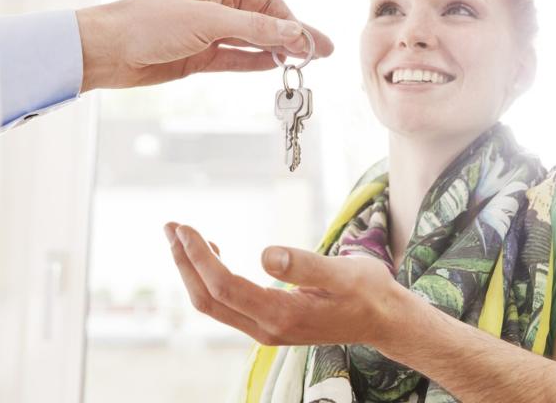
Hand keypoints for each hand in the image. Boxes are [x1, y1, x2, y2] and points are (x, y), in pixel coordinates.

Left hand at [75, 0, 333, 90]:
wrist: (107, 50)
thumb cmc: (149, 23)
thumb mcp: (209, 22)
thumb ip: (255, 29)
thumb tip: (295, 33)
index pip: (269, 2)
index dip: (293, 22)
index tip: (311, 42)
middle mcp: (217, 6)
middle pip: (266, 22)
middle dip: (294, 37)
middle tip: (324, 53)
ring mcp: (209, 32)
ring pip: (254, 42)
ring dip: (279, 51)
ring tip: (306, 64)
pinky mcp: (200, 56)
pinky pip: (237, 59)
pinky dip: (257, 63)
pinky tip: (277, 67)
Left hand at [164, 222, 407, 347]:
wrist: (383, 320)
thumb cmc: (368, 292)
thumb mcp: (343, 272)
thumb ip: (304, 264)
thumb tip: (265, 254)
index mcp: (282, 315)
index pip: (225, 287)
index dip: (199, 258)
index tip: (185, 229)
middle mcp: (267, 328)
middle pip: (208, 299)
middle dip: (185, 262)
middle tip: (172, 226)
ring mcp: (266, 329)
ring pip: (213, 303)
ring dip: (192, 270)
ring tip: (182, 236)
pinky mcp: (268, 323)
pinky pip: (227, 303)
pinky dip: (209, 277)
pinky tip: (212, 254)